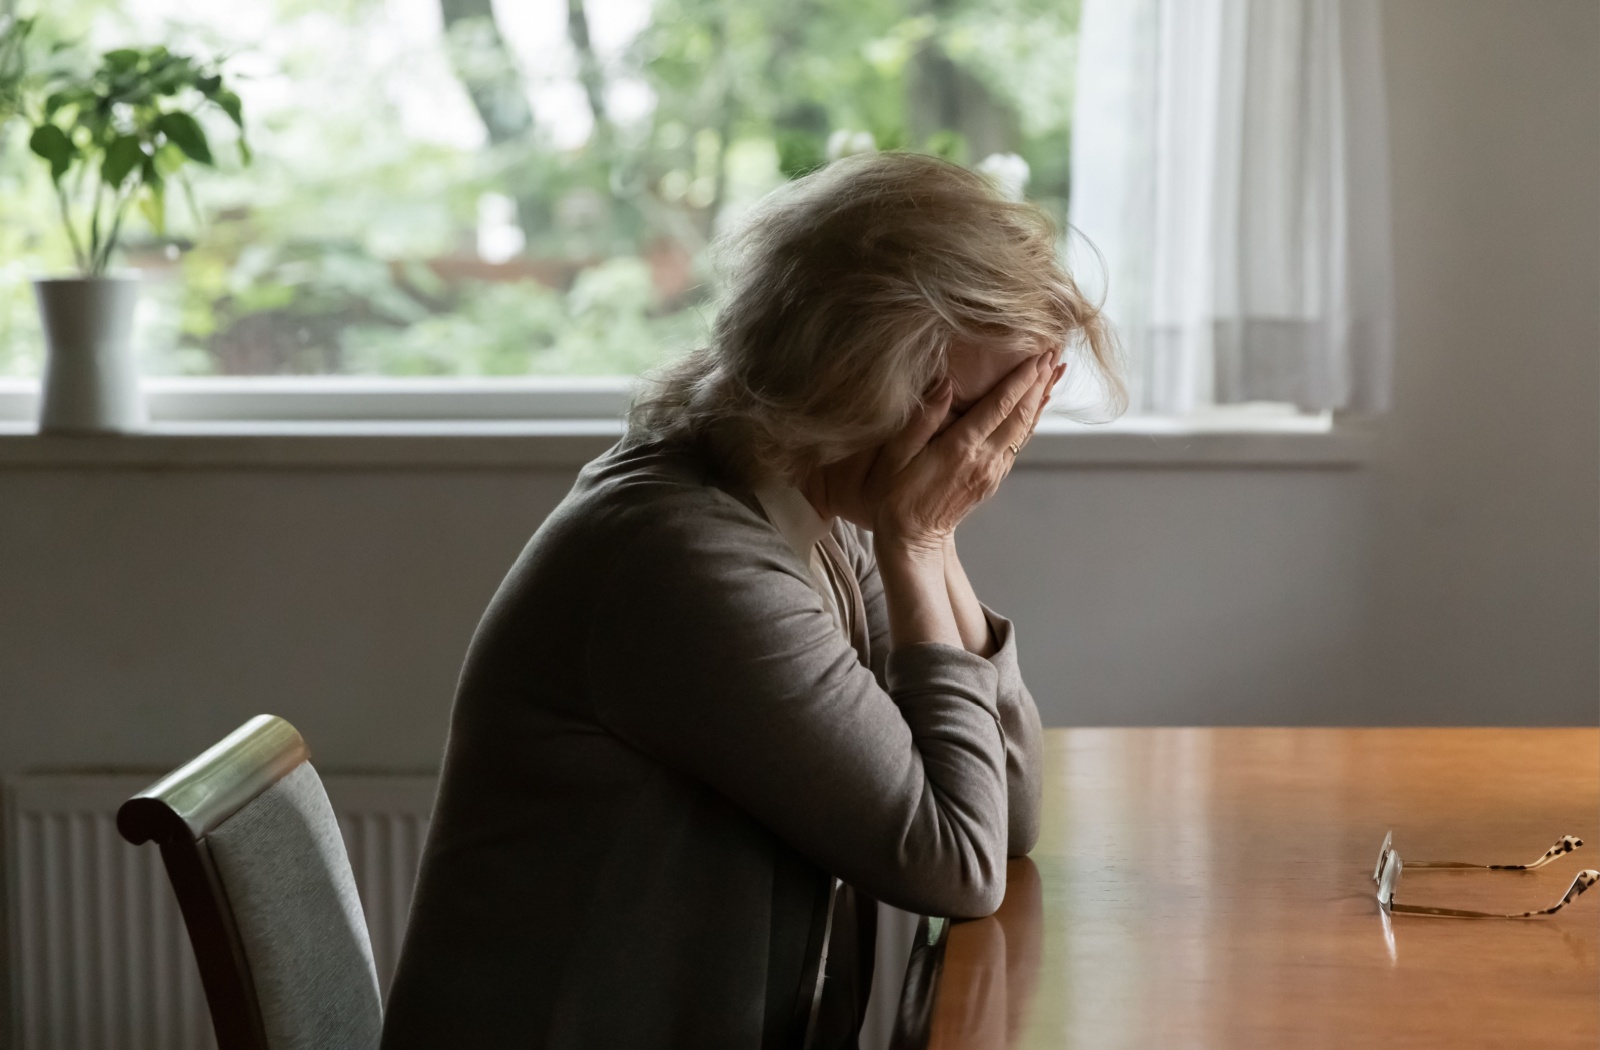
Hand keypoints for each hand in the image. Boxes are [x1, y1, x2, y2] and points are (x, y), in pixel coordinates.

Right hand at [868, 353, 1053, 554]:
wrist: (910, 539)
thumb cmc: (894, 495)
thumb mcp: (897, 455)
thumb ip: (922, 418)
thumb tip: (945, 384)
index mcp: (961, 448)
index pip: (999, 406)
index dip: (1021, 378)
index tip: (1038, 353)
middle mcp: (984, 459)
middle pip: (1021, 414)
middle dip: (1039, 380)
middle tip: (1055, 350)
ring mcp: (992, 471)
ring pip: (1025, 429)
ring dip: (1042, 397)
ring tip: (1056, 370)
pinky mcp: (993, 479)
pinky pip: (1019, 443)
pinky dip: (1032, 419)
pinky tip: (1037, 405)